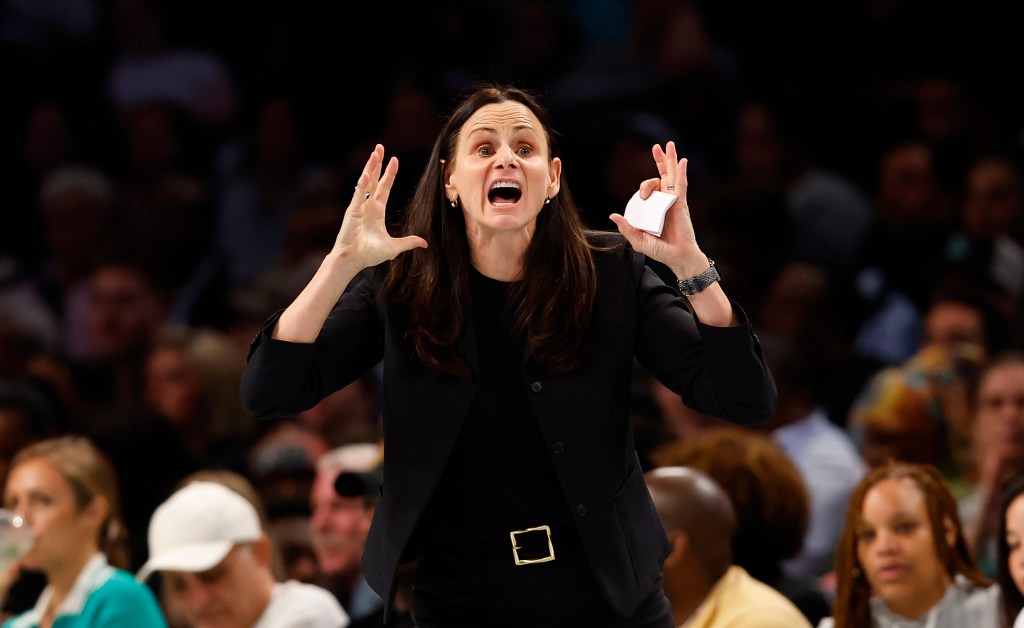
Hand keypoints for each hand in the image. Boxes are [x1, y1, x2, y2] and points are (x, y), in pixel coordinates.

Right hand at [334, 144, 426, 267]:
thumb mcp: (394, 247)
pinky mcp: (352, 211)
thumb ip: (408, 242)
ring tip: (375, 153)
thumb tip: (424, 243)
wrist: (354, 260)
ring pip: (365, 182)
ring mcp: (359, 207)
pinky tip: (367, 173)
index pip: (384, 187)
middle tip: (380, 147)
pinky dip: (362, 184)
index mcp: (377, 211)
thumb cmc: (370, 254)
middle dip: (378, 163)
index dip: (389, 174)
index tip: (395, 160)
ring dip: (370, 167)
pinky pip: (358, 195)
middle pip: (374, 179)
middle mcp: (368, 205)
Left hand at [608, 141, 706, 275]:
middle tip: (657, 147)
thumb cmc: (659, 250)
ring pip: (672, 176)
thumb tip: (612, 216)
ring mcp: (674, 200)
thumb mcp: (638, 239)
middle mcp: (665, 201)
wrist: (676, 257)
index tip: (642, 196)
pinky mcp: (681, 203)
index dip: (644, 187)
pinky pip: (681, 185)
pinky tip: (682, 161)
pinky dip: (681, 172)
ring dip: (671, 160)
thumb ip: (626, 228)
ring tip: (671, 145)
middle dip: (660, 160)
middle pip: (662, 176)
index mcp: (654, 207)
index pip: (649, 189)